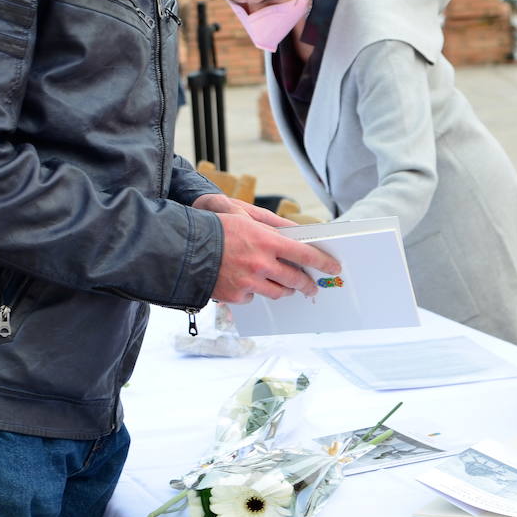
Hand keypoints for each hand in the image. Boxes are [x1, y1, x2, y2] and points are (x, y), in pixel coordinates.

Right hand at [197, 195, 339, 304]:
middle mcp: (261, 264)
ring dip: (284, 290)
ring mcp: (249, 283)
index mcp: (267, 241)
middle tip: (312, 287)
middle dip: (306, 284)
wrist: (184, 248)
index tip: (332, 267)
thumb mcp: (247, 219)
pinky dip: (254, 291)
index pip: (305, 254)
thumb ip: (273, 229)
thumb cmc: (217, 228)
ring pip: (278, 293)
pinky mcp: (236, 296)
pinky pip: (254, 297)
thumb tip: (296, 236)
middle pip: (294, 280)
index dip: (322, 262)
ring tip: (286, 287)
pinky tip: (247, 282)